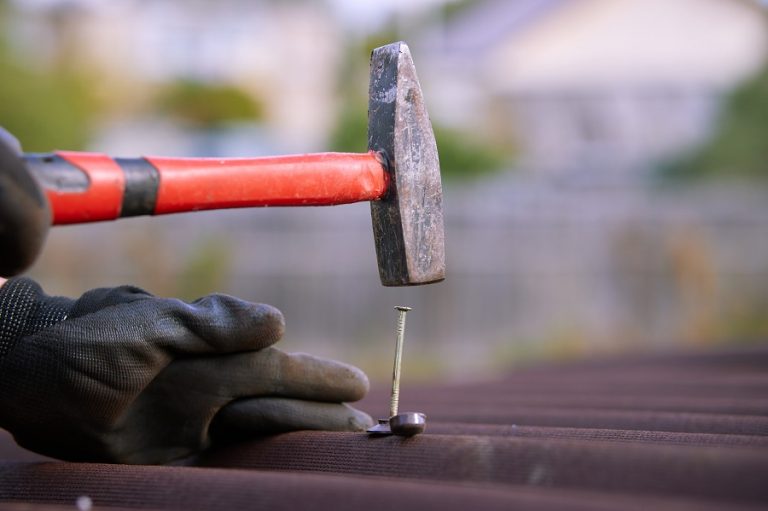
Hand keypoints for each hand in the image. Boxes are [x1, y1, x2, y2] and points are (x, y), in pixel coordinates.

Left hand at [0, 278, 372, 463]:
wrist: (28, 382)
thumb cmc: (81, 349)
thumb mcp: (144, 327)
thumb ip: (207, 322)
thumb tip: (278, 323)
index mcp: (211, 357)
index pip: (278, 371)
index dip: (319, 379)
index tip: (356, 386)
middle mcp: (211, 390)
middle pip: (280, 406)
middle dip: (322, 415)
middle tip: (364, 427)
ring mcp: (194, 423)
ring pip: (261, 435)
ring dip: (299, 440)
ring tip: (340, 447)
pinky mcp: (174, 455)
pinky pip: (226, 464)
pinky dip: (257, 468)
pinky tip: (282, 473)